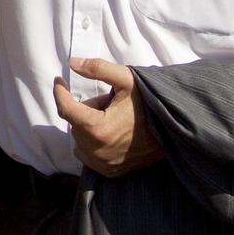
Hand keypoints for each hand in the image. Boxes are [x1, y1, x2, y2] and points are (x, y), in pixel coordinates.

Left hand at [53, 56, 161, 177]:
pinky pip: (86, 153)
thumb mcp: (126, 79)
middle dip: (86, 108)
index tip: (59, 80)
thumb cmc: (149, 103)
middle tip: (108, 102)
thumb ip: (98, 69)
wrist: (174, 131)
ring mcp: (102, 164)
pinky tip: (111, 132)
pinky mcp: (108, 171)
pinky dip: (91, 141)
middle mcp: (97, 151)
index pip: (65, 108)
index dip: (60, 91)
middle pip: (76, 121)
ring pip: (80, 137)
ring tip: (113, 118)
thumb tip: (72, 63)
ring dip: (89, 124)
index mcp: (98, 128)